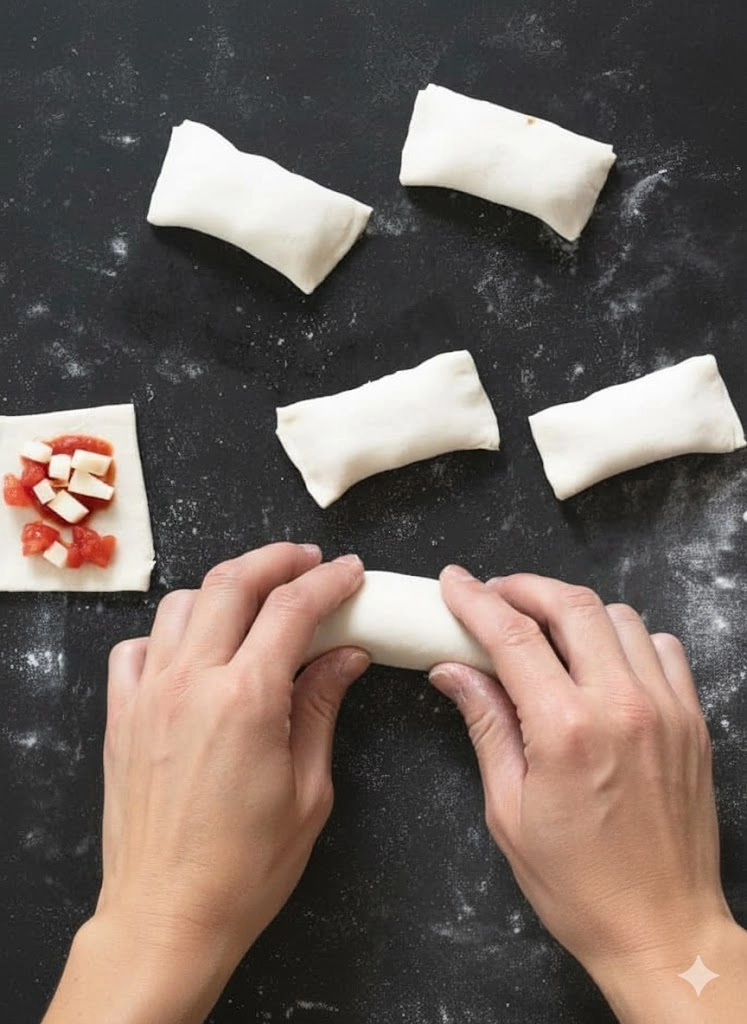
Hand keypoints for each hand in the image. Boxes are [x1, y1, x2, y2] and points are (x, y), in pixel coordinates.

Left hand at [44, 543, 368, 1023]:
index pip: (293, 609)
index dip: (329, 581)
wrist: (166, 916)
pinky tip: (193, 648)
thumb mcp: (309, 791)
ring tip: (255, 597)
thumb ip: (322, 709)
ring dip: (225, 587)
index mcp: (247, 699)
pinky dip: (170, 632)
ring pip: (183, 603)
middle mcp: (192, 682)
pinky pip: (137, 647)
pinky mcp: (121, 715)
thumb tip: (346, 656)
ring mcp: (149, 694)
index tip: (350, 572)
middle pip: (233, 582)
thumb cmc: (245, 868)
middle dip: (277, 559)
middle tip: (308, 561)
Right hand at [431, 568, 746, 1023]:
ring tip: (546, 631)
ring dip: (575, 611)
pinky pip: (662, 647)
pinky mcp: (693, 720)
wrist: (662, 930)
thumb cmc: (576, 884)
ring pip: (620, 617)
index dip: (476, 600)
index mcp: (566, 730)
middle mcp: (622, 705)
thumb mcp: (509, 810)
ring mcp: (666, 708)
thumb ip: (486, 725)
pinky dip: (626, 637)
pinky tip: (603, 661)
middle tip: (495, 595)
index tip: (454, 582)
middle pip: (572, 605)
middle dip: (525, 587)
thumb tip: (452, 670)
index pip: (513, 636)